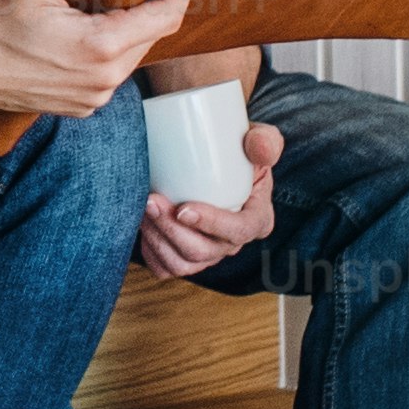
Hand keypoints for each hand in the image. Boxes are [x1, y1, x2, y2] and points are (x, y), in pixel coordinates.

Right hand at [0, 0, 202, 120]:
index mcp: (100, 48)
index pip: (164, 17)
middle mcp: (104, 79)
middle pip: (151, 36)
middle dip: (158, 3)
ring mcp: (91, 96)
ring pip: (131, 55)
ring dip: (132, 26)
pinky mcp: (77, 104)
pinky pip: (110, 72)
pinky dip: (112, 48)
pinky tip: (95, 27)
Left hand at [137, 121, 281, 279]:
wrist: (213, 163)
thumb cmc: (238, 152)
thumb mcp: (259, 141)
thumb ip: (265, 141)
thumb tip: (259, 147)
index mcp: (258, 219)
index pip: (239, 230)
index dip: (211, 224)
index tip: (183, 209)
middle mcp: (232, 243)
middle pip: (202, 251)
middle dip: (172, 229)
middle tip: (150, 202)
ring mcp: (209, 255)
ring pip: (181, 264)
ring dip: (157, 240)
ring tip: (143, 210)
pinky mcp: (187, 260)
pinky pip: (165, 268)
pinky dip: (150, 250)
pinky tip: (144, 225)